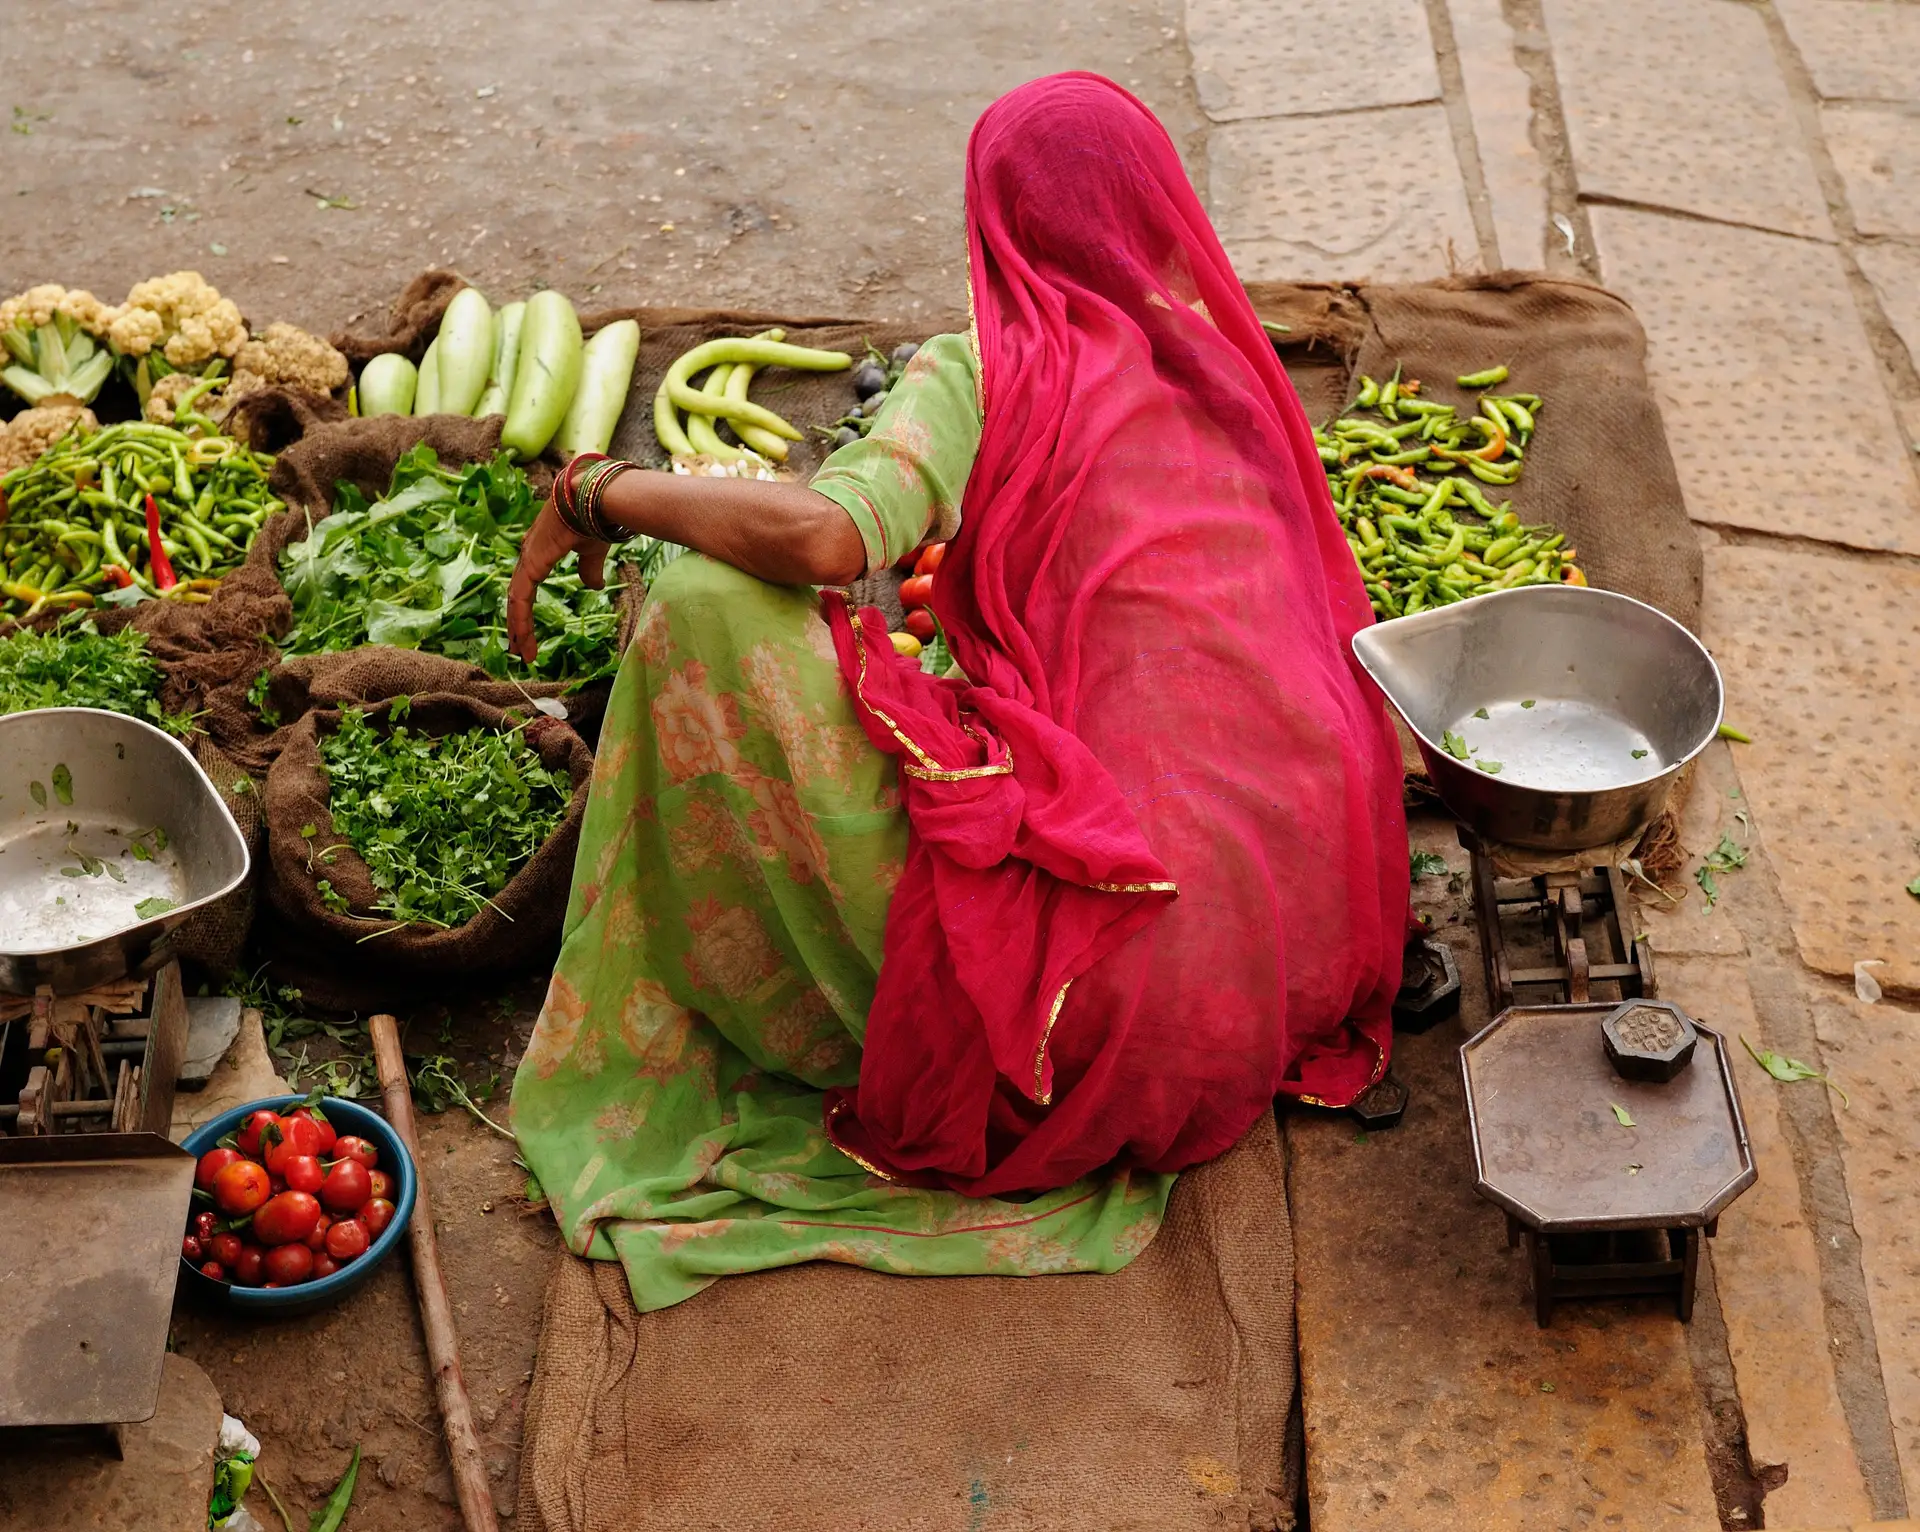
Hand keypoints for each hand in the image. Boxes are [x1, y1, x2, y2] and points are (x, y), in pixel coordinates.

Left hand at [508, 492, 608, 663]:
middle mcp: (529, 553)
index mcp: (540, 550)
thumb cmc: (596, 517)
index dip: (526, 609)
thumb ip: (588, 569)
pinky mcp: (532, 563)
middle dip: (518, 624)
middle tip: (519, 650)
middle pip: (518, 595)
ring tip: (521, 653)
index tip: (530, 633)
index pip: (527, 585)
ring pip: (516, 600)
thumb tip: (591, 586)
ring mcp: (528, 557)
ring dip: (518, 628)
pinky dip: (520, 620)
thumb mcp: (592, 550)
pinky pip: (521, 598)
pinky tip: (522, 638)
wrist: (597, 496)